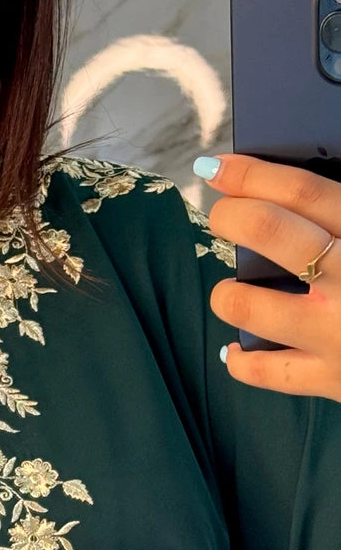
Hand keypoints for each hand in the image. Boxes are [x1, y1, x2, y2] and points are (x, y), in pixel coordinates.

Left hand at [198, 153, 340, 403]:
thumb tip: (312, 194)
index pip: (303, 191)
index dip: (252, 174)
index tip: (220, 168)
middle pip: (269, 232)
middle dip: (231, 217)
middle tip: (222, 216)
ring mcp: (336, 334)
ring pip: (248, 306)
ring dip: (228, 293)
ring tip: (232, 290)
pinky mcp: (332, 380)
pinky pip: (264, 373)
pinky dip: (241, 361)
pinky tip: (235, 349)